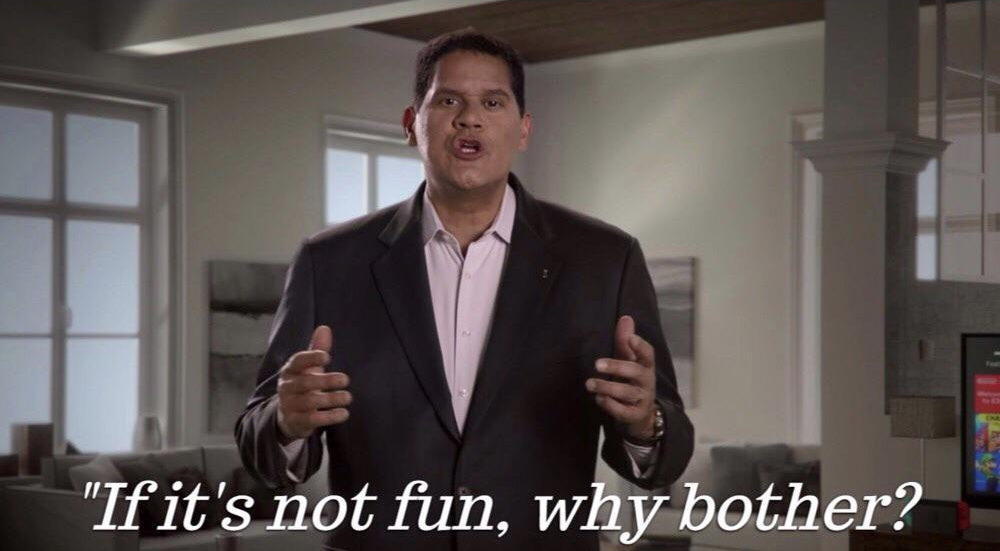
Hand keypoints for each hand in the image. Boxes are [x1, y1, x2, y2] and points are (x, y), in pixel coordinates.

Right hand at [276, 325, 351, 443]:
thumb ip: (317, 350)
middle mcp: (287, 387)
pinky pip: (313, 419)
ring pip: (310, 402)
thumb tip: (325, 328)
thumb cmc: (303, 386)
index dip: (311, 358)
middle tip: (345, 379)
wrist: (287, 417)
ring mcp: (290, 406)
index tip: (327, 357)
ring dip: (331, 399)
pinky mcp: (296, 422)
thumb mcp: (308, 368)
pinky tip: (344, 413)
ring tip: (348, 397)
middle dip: (326, 380)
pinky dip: (329, 417)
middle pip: (306, 382)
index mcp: (289, 371)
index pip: (297, 362)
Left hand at [585, 315, 657, 440]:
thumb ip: (625, 341)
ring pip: (627, 393)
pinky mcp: (634, 415)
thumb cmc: (632, 381)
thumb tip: (625, 317)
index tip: (630, 338)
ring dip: (608, 387)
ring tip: (589, 384)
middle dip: (617, 367)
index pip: (648, 354)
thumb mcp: (629, 361)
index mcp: (646, 366)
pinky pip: (624, 411)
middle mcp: (647, 382)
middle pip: (636, 372)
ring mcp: (642, 399)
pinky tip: (598, 399)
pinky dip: (611, 405)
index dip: (640, 346)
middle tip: (596, 364)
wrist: (641, 415)